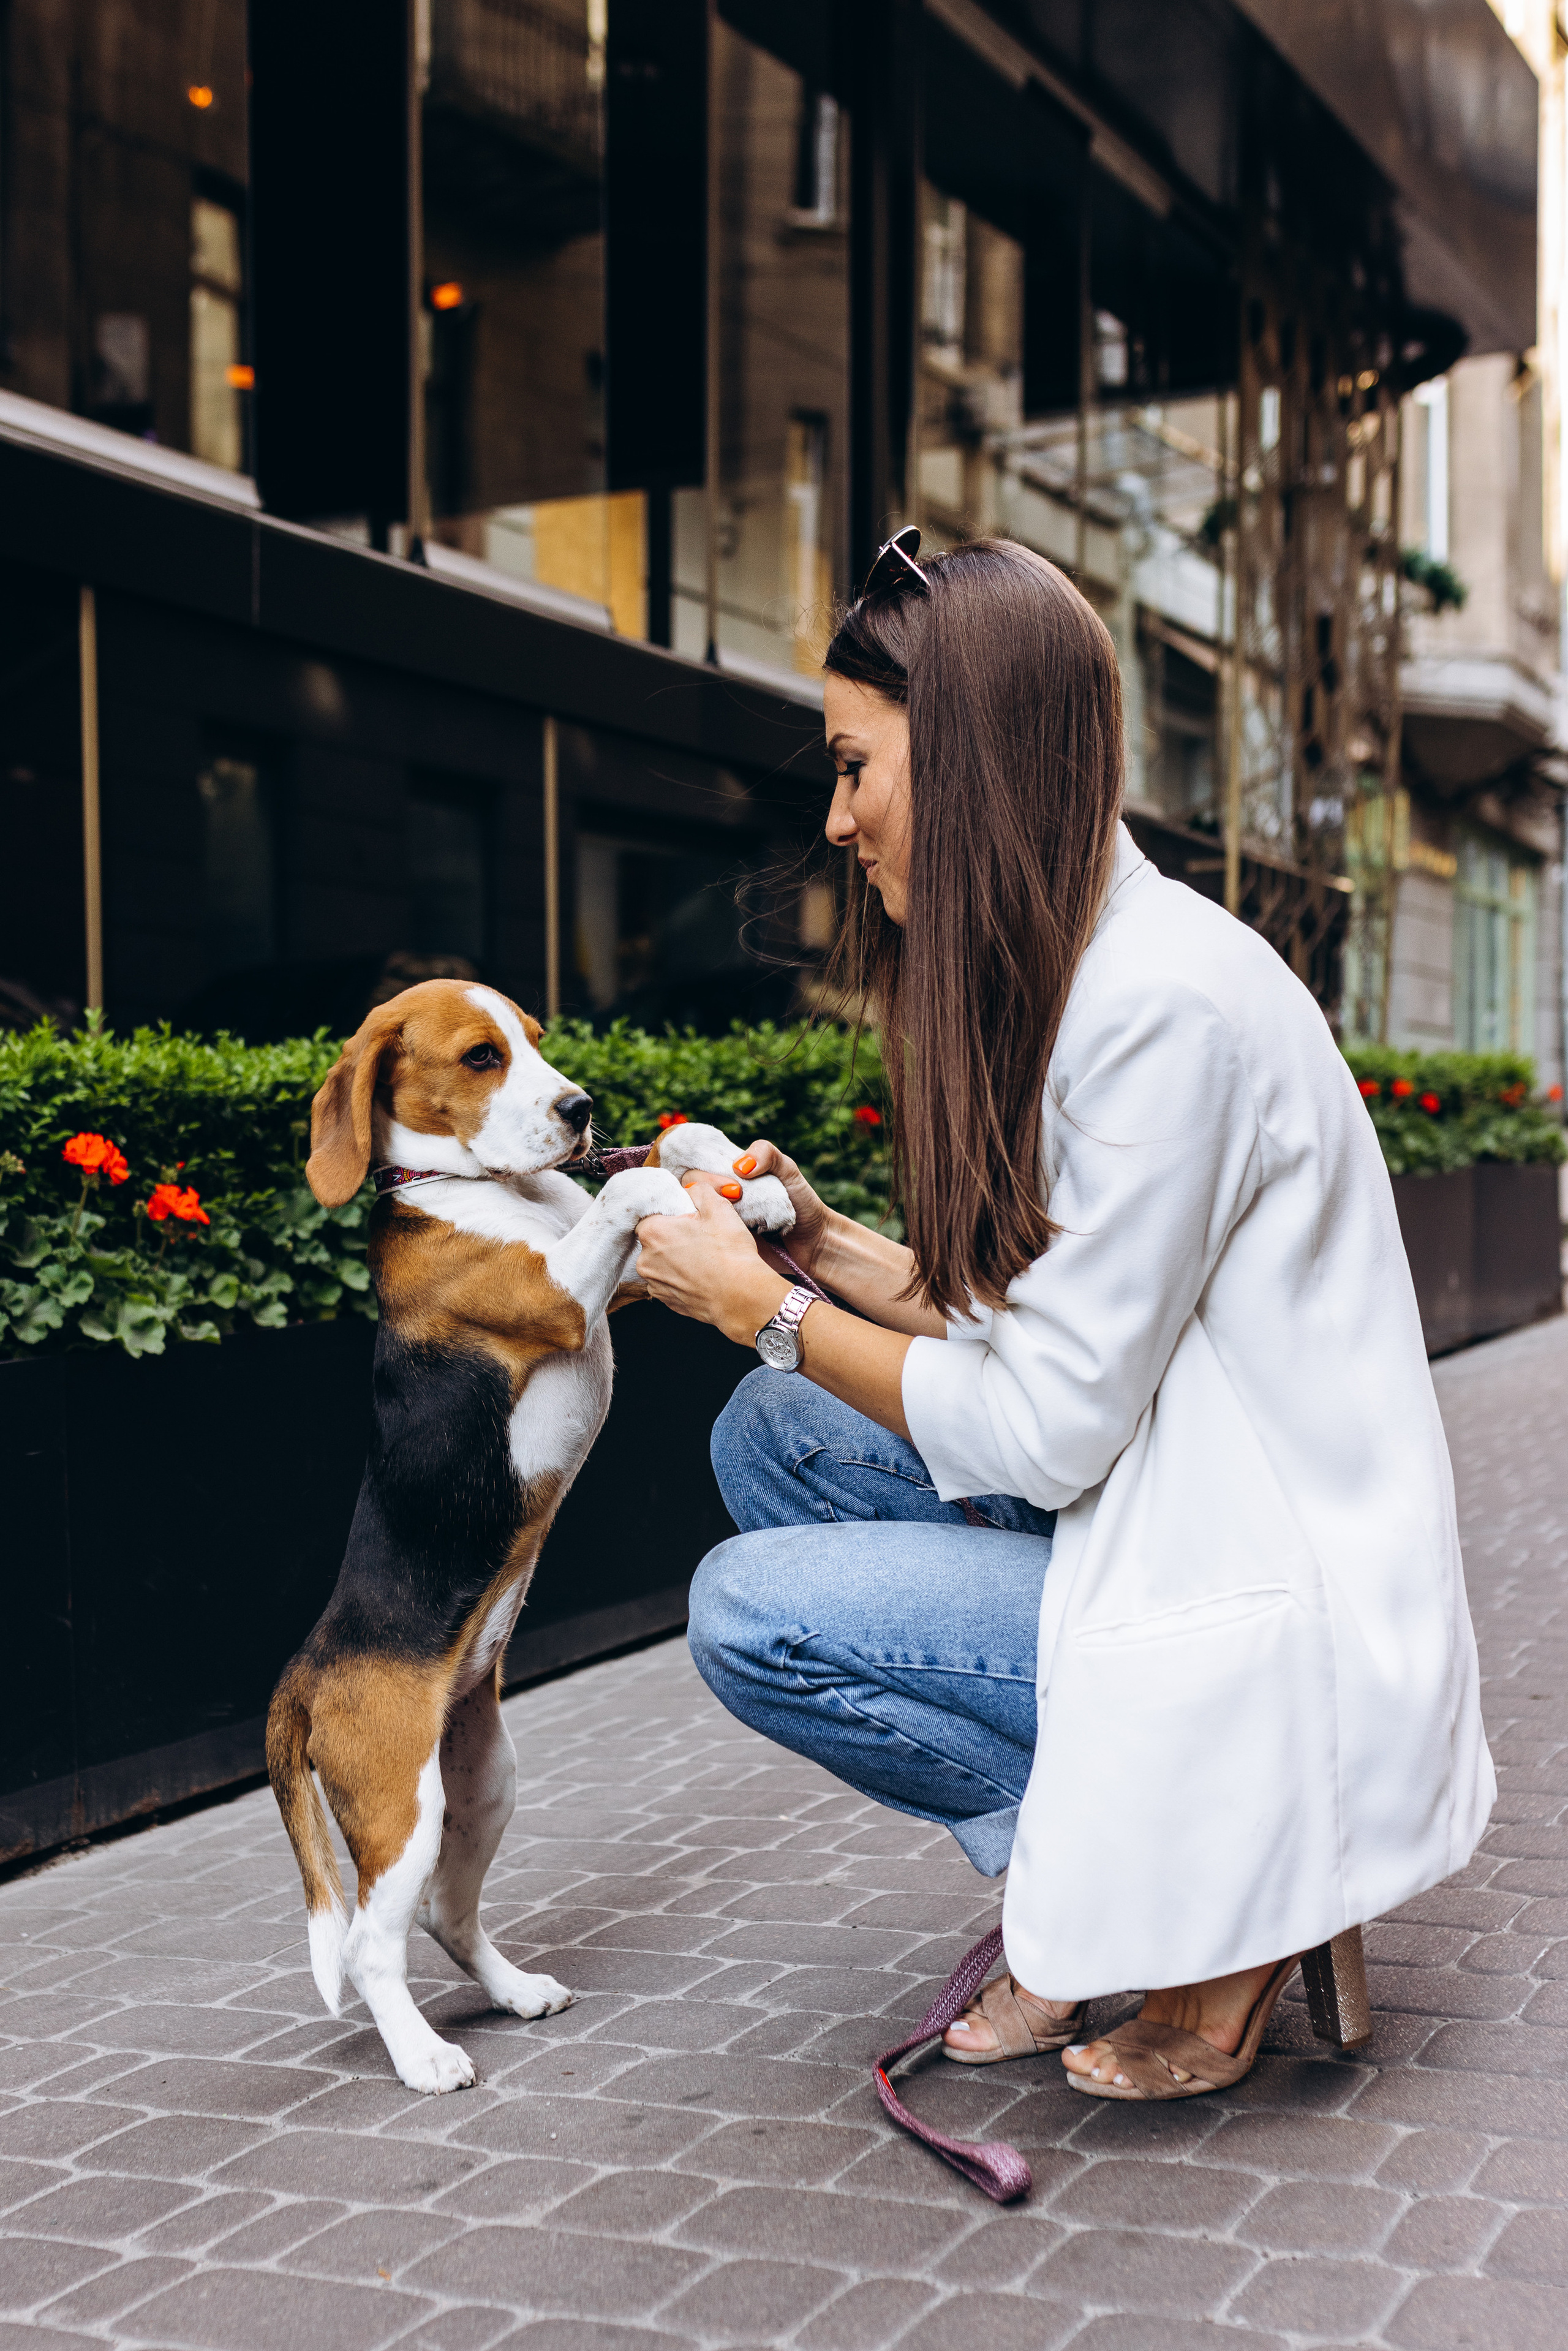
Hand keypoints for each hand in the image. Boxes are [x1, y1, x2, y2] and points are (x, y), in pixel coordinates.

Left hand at [635, 1182, 788, 1343]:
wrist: (742, 1297)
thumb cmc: (729, 1253)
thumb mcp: (718, 1207)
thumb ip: (697, 1189)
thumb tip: (690, 1188)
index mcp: (651, 1232)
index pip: (652, 1214)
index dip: (672, 1214)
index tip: (690, 1219)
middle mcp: (644, 1260)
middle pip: (656, 1239)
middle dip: (674, 1236)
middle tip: (701, 1238)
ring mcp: (654, 1284)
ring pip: (662, 1262)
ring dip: (677, 1258)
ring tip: (705, 1259)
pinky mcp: (666, 1301)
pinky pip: (670, 1282)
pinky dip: (683, 1278)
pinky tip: (703, 1275)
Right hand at [683, 1138, 835, 1271]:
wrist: (814, 1244)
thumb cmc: (802, 1204)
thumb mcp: (788, 1170)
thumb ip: (767, 1154)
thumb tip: (738, 1166)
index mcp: (728, 1176)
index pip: (698, 1165)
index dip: (707, 1171)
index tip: (734, 1183)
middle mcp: (717, 1198)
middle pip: (688, 1186)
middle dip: (707, 1188)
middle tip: (737, 1197)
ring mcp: (716, 1222)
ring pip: (688, 1213)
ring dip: (701, 1212)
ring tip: (732, 1218)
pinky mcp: (719, 1245)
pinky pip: (698, 1238)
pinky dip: (701, 1234)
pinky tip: (718, 1234)